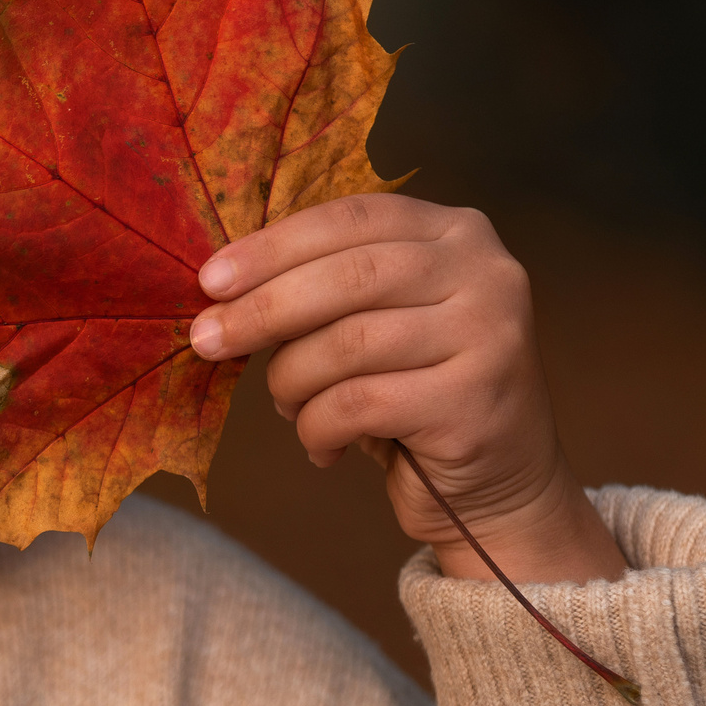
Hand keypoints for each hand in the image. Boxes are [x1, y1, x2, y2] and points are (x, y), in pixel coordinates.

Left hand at [187, 195, 625, 584]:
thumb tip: (221, 290)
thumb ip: (324, 290)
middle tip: (206, 340)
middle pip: (348, 277)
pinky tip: (323, 448)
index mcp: (456, 232)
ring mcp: (490, 334)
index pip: (350, 219)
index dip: (272, 246)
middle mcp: (485, 272)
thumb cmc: (416, 395)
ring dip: (292, 382)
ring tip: (287, 407)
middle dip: (263, 310)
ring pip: (348, 344)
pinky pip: (359, 404)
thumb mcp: (377, 322)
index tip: (209, 279)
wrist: (499, 486)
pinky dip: (319, 429)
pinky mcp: (476, 399)